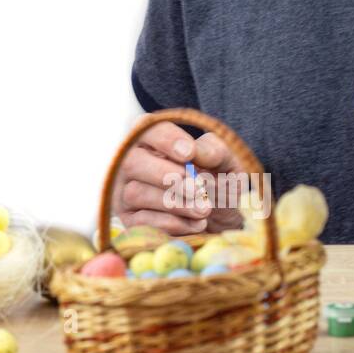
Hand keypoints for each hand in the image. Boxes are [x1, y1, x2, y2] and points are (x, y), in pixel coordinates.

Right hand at [111, 121, 246, 235]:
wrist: (223, 219)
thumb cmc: (220, 182)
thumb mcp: (227, 163)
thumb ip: (214, 151)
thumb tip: (194, 151)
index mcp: (153, 139)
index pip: (146, 129)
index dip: (165, 140)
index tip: (189, 153)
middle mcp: (131, 162)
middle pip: (132, 162)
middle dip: (167, 176)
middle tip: (198, 189)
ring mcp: (126, 192)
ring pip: (136, 194)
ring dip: (174, 203)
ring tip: (204, 210)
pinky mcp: (129, 220)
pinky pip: (140, 222)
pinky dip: (172, 224)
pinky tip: (196, 224)